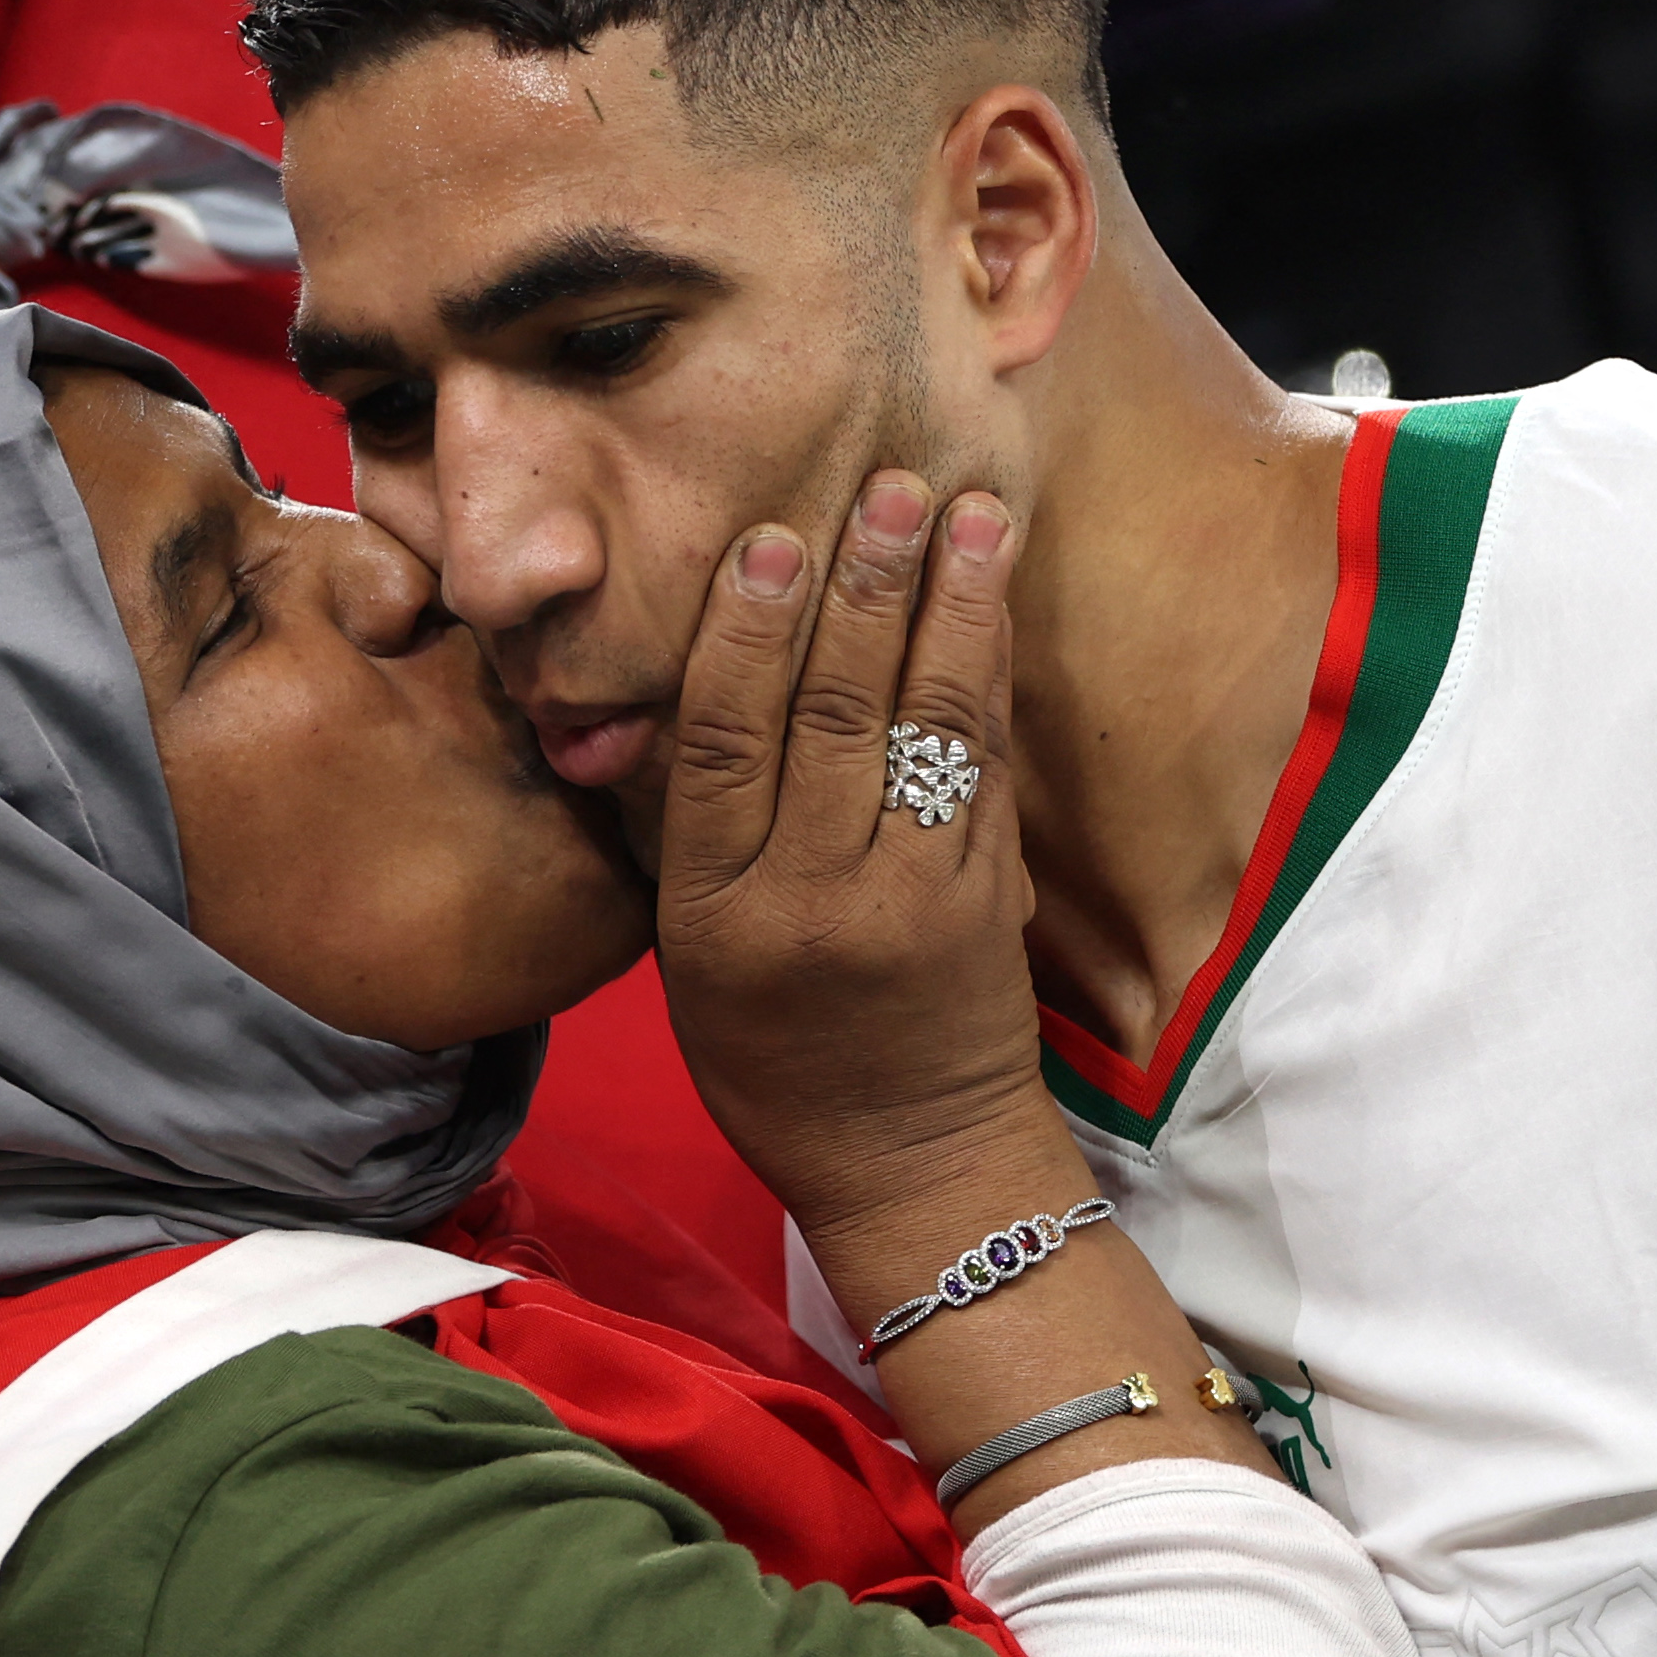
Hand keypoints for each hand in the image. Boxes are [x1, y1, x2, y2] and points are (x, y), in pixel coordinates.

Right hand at [655, 475, 1070, 1232]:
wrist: (915, 1168)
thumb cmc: (777, 1066)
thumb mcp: (692, 965)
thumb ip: (692, 838)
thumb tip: (665, 699)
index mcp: (720, 916)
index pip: (724, 745)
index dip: (745, 634)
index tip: (768, 540)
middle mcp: (815, 897)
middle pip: (834, 714)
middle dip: (863, 590)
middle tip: (885, 488)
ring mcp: (914, 895)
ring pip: (925, 725)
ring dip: (946, 606)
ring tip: (963, 509)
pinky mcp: (991, 897)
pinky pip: (980, 765)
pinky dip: (984, 673)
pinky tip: (988, 600)